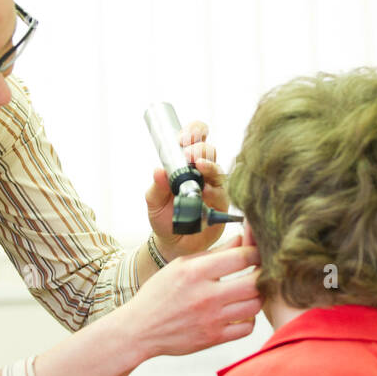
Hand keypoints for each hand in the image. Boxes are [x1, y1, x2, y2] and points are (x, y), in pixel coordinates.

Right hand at [123, 232, 261, 357]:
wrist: (140, 329)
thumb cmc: (160, 293)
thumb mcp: (181, 265)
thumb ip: (214, 253)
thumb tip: (242, 239)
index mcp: (196, 272)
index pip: (241, 257)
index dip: (256, 251)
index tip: (256, 251)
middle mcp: (205, 296)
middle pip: (255, 282)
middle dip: (262, 273)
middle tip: (260, 271)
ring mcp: (211, 319)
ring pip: (255, 305)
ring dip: (257, 296)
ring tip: (250, 291)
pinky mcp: (214, 338)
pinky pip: (247, 327)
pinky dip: (249, 319)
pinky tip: (240, 312)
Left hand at [144, 120, 232, 258]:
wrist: (173, 243)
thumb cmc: (164, 217)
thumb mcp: (154, 201)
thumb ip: (156, 186)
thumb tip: (158, 170)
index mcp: (186, 164)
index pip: (195, 139)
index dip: (193, 132)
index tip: (183, 138)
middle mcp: (203, 173)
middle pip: (209, 151)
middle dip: (200, 149)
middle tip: (189, 154)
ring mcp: (214, 188)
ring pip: (218, 170)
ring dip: (209, 167)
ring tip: (200, 167)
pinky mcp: (221, 205)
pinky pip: (222, 194)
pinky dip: (214, 191)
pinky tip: (205, 191)